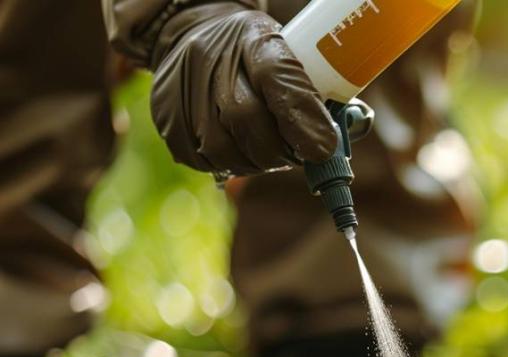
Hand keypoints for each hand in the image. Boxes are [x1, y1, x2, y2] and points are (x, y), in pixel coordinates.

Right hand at [149, 3, 337, 175]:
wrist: (197, 37)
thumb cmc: (259, 58)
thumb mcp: (289, 57)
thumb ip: (316, 97)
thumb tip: (335, 146)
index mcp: (255, 38)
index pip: (278, 75)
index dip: (302, 117)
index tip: (323, 149)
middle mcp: (211, 57)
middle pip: (248, 119)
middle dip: (280, 150)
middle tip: (295, 155)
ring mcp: (182, 86)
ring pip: (226, 149)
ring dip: (256, 162)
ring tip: (267, 150)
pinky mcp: (166, 115)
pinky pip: (205, 161)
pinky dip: (231, 163)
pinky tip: (240, 148)